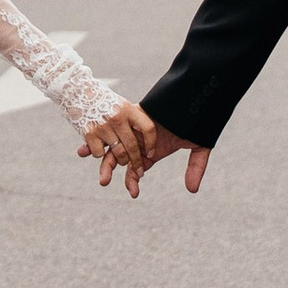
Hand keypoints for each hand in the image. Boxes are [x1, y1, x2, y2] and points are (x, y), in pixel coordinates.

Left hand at [81, 102, 209, 197]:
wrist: (198, 94)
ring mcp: (136, 127)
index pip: (137, 168)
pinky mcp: (134, 113)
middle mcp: (140, 140)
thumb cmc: (199, 119)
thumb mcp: (198, 146)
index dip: (133, 180)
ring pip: (115, 145)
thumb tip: (192, 190)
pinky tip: (88, 147)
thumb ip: (195, 167)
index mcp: (152, 149)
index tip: (133, 193)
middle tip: (103, 182)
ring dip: (105, 159)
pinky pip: (115, 125)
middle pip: (121, 158)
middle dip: (110, 170)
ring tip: (98, 171)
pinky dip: (102, 135)